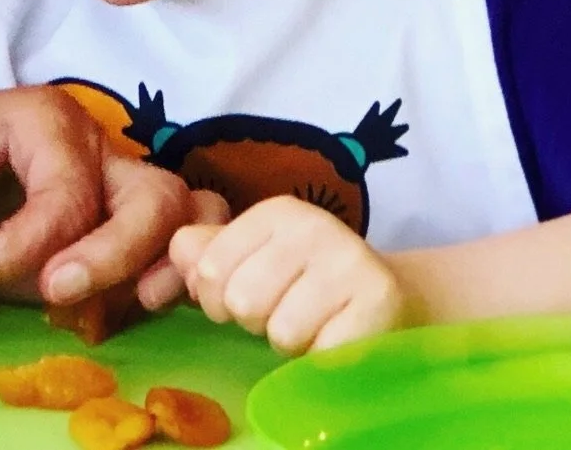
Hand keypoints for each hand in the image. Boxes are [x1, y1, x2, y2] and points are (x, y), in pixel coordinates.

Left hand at [0, 88, 221, 306]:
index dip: (18, 248)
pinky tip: (144, 304)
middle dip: (114, 255)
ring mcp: (126, 182)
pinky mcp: (135, 222)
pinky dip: (182, 272)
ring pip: (187, 215)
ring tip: (128, 305)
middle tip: (54, 293)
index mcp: (47, 120)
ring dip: (166, 265)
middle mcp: (101, 147)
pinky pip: (191, 239)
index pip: (62, 196)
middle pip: (153, 197)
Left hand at [171, 194, 406, 354]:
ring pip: (280, 332)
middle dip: (254, 322)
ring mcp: (349, 262)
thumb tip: (179, 255)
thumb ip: (207, 253)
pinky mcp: (378, 302)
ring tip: (311, 324)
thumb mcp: (255, 256)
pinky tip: (336, 337)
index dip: (216, 300)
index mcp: (276, 212)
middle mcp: (313, 227)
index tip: (242, 299)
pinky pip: (320, 353)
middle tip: (282, 312)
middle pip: (242, 301)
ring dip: (289, 341)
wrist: (391, 297)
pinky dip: (321, 358)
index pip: (210, 269)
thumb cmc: (307, 280)